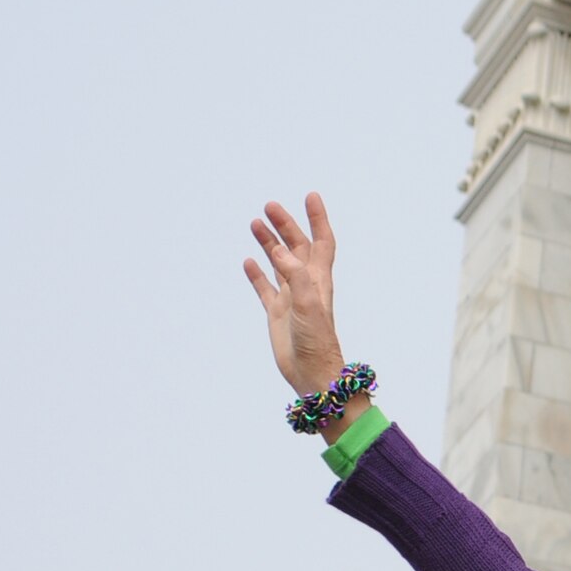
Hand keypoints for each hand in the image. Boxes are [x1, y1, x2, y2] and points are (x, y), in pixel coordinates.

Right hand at [244, 193, 346, 397]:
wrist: (312, 374)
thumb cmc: (317, 341)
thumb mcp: (308, 304)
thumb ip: (295, 275)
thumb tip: (278, 250)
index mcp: (318, 279)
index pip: (321, 241)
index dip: (318, 219)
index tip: (310, 196)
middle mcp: (305, 285)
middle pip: (295, 246)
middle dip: (285, 225)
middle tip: (269, 206)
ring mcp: (290, 298)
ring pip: (278, 262)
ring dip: (269, 242)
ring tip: (255, 222)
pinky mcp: (277, 313)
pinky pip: (265, 287)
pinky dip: (257, 273)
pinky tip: (248, 260)